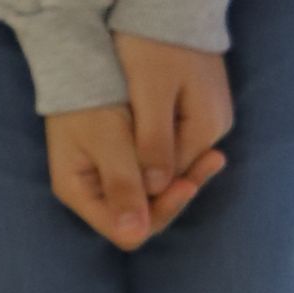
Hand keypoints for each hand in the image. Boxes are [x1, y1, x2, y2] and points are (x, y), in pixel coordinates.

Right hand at [43, 36, 231, 250]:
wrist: (81, 57)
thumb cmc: (89, 96)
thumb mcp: (107, 138)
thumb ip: (122, 183)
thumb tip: (135, 236)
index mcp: (78, 191)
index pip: (124, 228)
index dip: (157, 212)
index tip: (185, 186)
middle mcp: (94, 191)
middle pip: (144, 215)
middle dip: (176, 195)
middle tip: (209, 163)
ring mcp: (110, 178)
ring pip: (154, 196)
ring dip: (184, 179)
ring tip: (215, 156)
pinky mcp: (127, 162)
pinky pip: (157, 176)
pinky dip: (180, 166)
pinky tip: (206, 152)